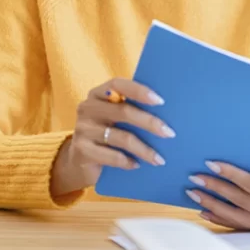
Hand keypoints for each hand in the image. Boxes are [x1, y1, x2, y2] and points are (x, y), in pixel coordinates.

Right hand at [50, 78, 173, 197]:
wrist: (80, 159)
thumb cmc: (107, 132)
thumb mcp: (116, 118)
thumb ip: (133, 110)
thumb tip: (167, 113)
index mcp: (99, 94)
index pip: (118, 84)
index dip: (139, 91)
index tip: (160, 101)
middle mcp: (88, 108)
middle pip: (123, 112)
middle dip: (150, 123)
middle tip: (169, 133)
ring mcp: (83, 129)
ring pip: (121, 137)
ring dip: (144, 149)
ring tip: (159, 159)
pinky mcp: (82, 151)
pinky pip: (111, 156)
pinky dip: (127, 162)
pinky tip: (138, 165)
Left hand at [185, 156, 249, 231]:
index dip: (230, 174)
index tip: (212, 164)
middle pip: (239, 202)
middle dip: (215, 189)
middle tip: (194, 177)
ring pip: (236, 217)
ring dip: (213, 206)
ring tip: (193, 195)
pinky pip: (242, 226)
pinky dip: (222, 220)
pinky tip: (207, 213)